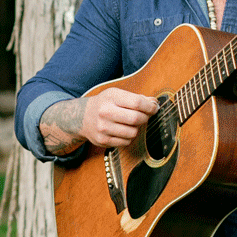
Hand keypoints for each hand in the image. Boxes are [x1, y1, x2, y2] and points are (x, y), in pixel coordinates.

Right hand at [40, 88, 157, 153]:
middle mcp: (105, 112)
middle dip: (145, 118)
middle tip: (143, 116)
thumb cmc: (104, 104)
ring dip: (136, 129)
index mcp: (110, 97)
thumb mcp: (117, 95)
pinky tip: (122, 131)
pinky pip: (126, 142)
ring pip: (133, 132)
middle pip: (137, 119)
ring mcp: (103, 127)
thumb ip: (136, 98)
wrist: (82, 117)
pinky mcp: (103, 140)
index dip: (150, 107)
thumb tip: (154, 103)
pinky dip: (128, 137)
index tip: (153, 108)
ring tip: (129, 124)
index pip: (137, 103)